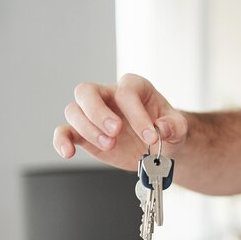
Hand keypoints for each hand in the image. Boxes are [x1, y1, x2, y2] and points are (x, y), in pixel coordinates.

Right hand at [53, 74, 187, 170]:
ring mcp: (94, 114)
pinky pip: (64, 131)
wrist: (160, 147)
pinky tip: (68, 152)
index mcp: (134, 87)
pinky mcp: (84, 134)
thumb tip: (162, 129)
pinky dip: (62, 141)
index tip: (151, 137)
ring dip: (88, 130)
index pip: (126, 92)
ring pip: (74, 111)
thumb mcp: (178, 128)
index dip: (137, 114)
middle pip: (87, 92)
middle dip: (98, 113)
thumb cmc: (167, 130)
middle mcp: (109, 96)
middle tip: (116, 132)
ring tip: (110, 145)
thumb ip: (174, 126)